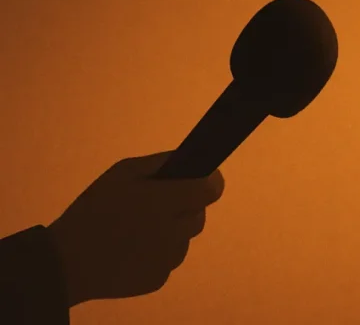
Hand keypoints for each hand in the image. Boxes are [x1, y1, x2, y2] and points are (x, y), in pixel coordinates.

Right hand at [46, 151, 225, 306]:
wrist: (66, 262)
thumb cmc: (94, 210)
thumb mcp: (121, 173)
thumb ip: (161, 164)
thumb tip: (189, 162)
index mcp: (166, 201)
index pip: (211, 190)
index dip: (207, 183)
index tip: (197, 181)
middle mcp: (174, 232)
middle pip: (198, 215)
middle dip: (183, 208)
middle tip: (154, 206)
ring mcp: (168, 259)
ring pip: (183, 239)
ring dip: (170, 233)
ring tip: (137, 231)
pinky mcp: (159, 279)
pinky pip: (167, 260)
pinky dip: (156, 254)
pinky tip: (131, 251)